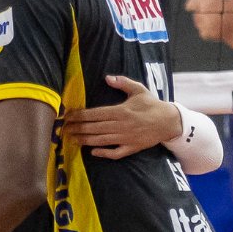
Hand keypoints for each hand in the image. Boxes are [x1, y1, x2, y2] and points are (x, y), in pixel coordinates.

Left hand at [63, 75, 178, 158]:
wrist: (169, 122)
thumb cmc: (152, 104)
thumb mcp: (139, 90)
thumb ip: (123, 83)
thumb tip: (107, 78)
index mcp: (121, 111)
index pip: (95, 114)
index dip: (80, 115)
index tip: (68, 116)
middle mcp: (121, 125)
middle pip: (94, 128)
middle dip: (77, 128)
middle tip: (63, 129)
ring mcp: (126, 138)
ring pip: (101, 140)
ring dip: (85, 140)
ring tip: (72, 139)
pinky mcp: (131, 148)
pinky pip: (116, 153)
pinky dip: (104, 153)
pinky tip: (92, 152)